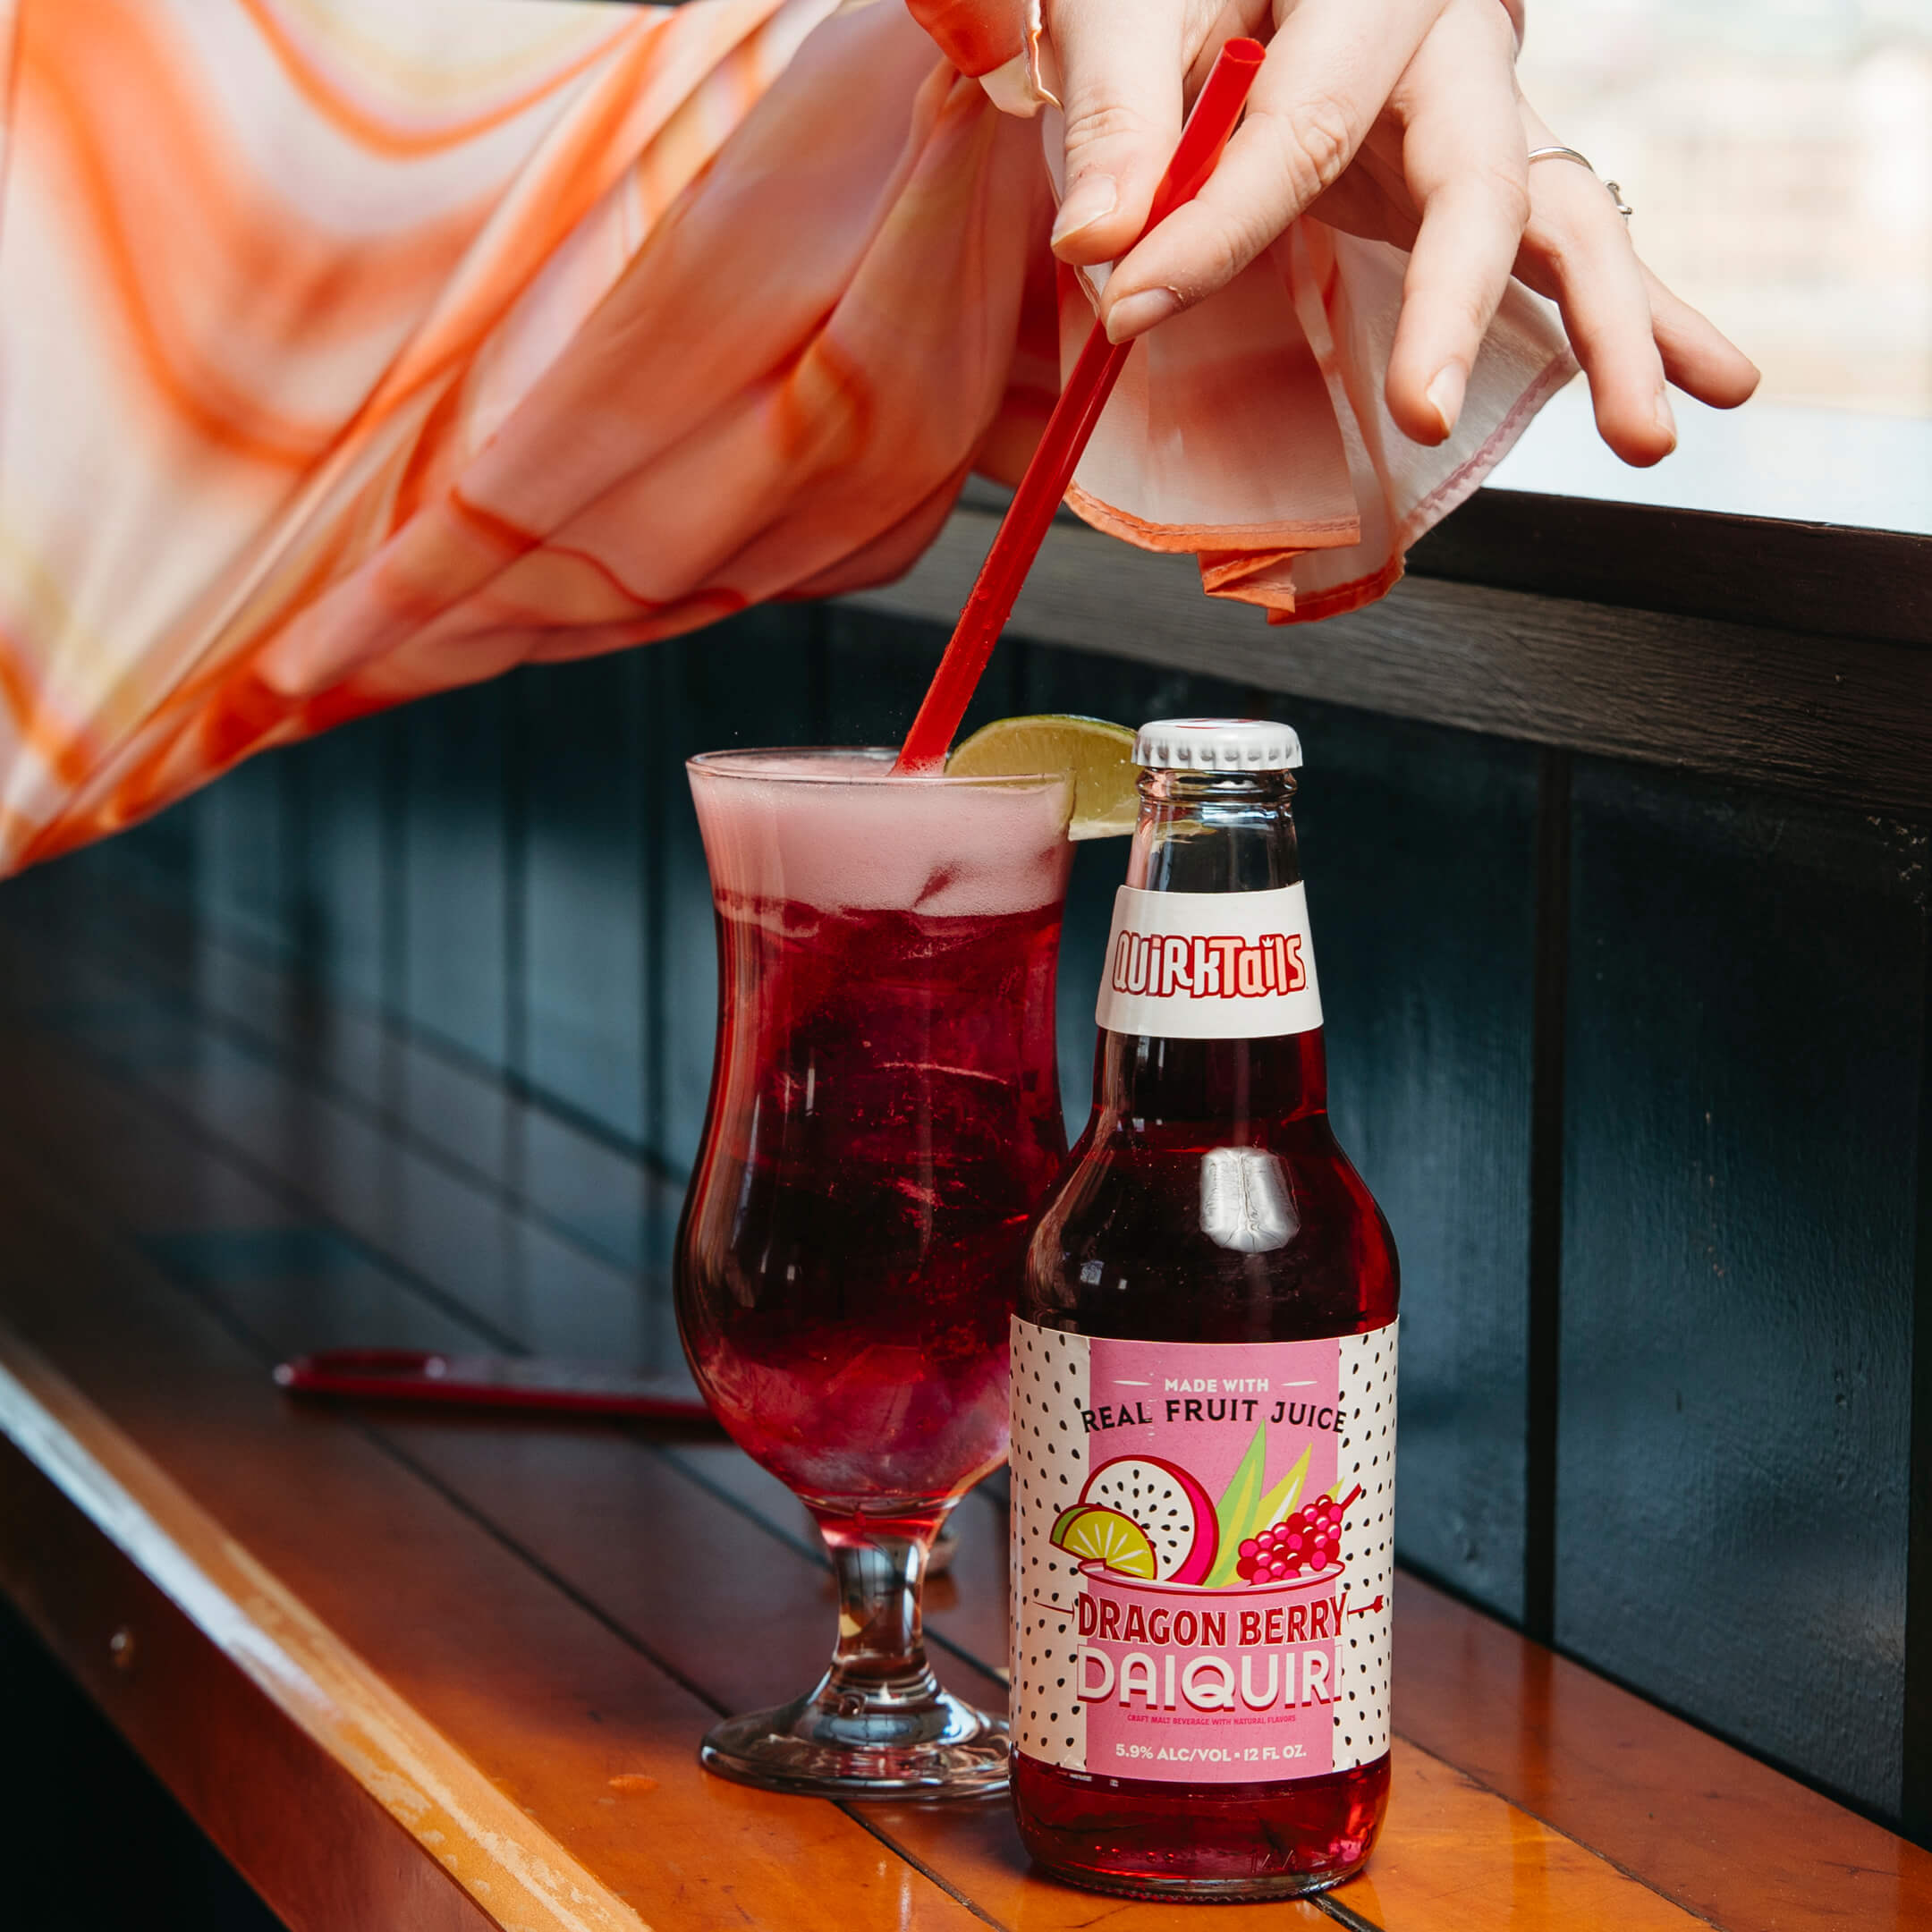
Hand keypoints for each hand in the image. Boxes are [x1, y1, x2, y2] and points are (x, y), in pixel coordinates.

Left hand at [1043, 0, 1758, 465]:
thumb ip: (1119, 111)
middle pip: (1480, 177)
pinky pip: (1561, 241)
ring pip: (1559, 215)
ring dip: (1610, 328)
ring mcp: (1481, 110)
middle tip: (1423, 410)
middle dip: (1454, 306)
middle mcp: (1454, 43)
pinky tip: (1706, 377)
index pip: (1298, 129)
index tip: (1133, 306)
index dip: (1214, 229)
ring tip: (1646, 431)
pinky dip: (1635, 314)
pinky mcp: (1477, 166)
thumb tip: (1100, 246)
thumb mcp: (1132, 0)